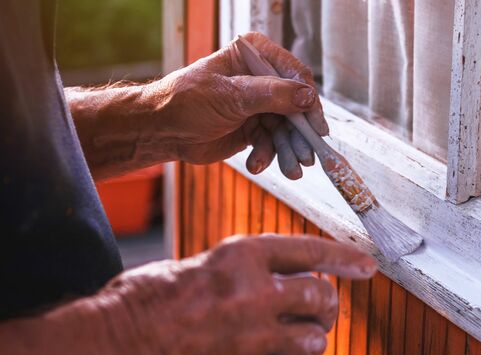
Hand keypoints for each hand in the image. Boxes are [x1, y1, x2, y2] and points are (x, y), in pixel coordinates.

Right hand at [98, 235, 375, 354]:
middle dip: (326, 304)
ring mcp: (252, 338)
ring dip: (310, 339)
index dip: (344, 256)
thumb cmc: (148, 301)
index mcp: (241, 256)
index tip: (368, 265)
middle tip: (318, 308)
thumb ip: (247, 271)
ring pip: (313, 340)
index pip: (309, 250)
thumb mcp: (201, 265)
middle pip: (321, 297)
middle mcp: (254, 294)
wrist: (114, 346)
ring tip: (292, 337)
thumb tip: (287, 279)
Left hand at [148, 32, 326, 178]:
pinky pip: (272, 143)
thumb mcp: (232, 96)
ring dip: (287, 150)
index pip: (294, 75)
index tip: (316, 126)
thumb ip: (272, 95)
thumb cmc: (187, 101)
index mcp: (255, 56)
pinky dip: (267, 155)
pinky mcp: (254, 128)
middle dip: (299, 134)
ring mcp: (259, 104)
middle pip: (295, 106)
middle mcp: (261, 78)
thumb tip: (308, 97)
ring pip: (286, 129)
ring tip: (290, 170)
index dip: (309, 101)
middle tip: (306, 157)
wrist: (162, 130)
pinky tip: (256, 164)